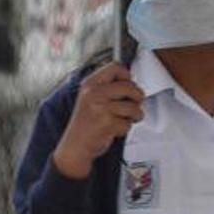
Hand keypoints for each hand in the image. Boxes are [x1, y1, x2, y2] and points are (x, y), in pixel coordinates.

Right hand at [53, 63, 144, 178]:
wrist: (75, 146)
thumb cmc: (86, 123)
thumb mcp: (91, 98)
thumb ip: (108, 87)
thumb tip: (132, 81)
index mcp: (90, 84)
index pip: (115, 67)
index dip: (127, 76)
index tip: (129, 85)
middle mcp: (94, 93)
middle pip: (129, 86)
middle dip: (138, 97)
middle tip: (135, 104)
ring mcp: (100, 108)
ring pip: (133, 106)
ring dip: (134, 115)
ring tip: (125, 119)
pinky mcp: (106, 123)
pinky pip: (128, 123)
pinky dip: (125, 128)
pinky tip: (115, 129)